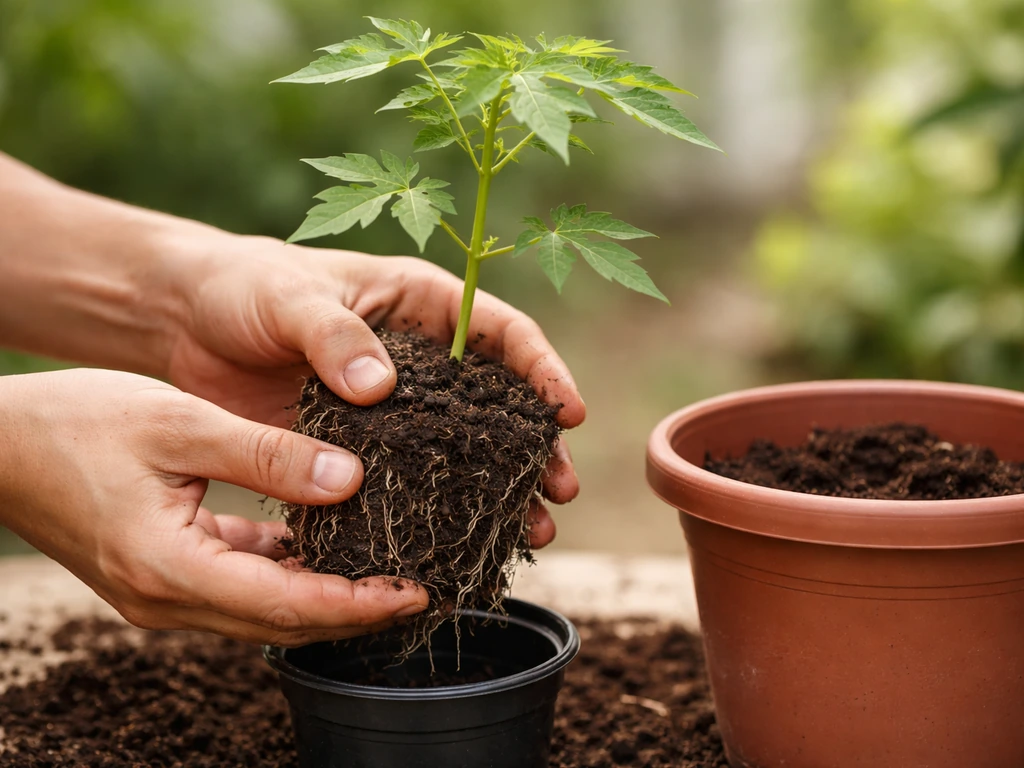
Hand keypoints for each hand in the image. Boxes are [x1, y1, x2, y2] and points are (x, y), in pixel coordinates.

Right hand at [0, 369, 428, 645]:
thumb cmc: (77, 423)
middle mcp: (166, 599)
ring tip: (386, 574)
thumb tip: (349, 480)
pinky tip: (322, 545)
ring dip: (325, 598)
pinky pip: (238, 586)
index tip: (416, 594)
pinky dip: (286, 574)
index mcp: (171, 568)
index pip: (289, 605)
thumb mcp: (180, 425)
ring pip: (264, 611)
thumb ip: (267, 456)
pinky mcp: (160, 576)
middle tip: (419, 592)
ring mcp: (160, 594)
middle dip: (355, 612)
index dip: (359, 605)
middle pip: (283, 622)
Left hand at [164, 232, 586, 545]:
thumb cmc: (245, 286)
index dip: (543, 370)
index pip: (502, 331)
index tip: (569, 412)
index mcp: (421, 303)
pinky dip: (436, 508)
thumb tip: (380, 387)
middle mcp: (421, 358)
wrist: (186, 322)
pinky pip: (410, 479)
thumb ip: (334, 335)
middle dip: (536, 447)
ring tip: (531, 531)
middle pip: (499, 402)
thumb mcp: (289, 298)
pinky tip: (457, 541)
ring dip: (500, 489)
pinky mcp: (361, 446)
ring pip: (464, 449)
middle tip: (561, 490)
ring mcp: (396, 406)